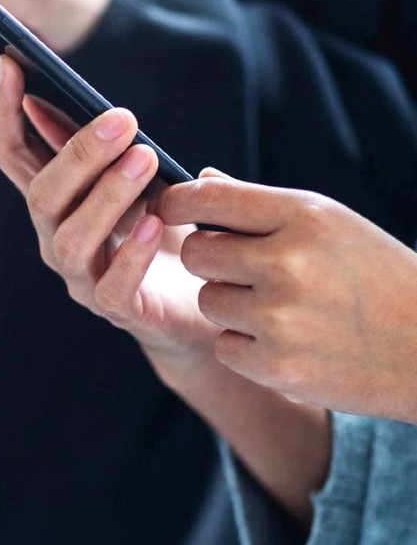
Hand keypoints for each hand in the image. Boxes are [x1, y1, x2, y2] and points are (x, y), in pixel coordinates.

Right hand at [0, 54, 218, 367]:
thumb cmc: (170, 229)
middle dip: (77, 153)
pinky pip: (112, 288)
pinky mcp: (120, 312)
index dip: (3, 110)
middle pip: (41, 195)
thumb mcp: (139, 177)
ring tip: (146, 160)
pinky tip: (157, 225)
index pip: (10, 153)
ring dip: (107, 195)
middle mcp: (56, 237)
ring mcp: (83, 278)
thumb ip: (106, 148)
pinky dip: (131, 255)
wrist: (217, 301)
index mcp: (56, 200)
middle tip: (123, 118)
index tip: (9, 62)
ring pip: (71, 238)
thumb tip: (69, 97)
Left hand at [158, 174, 416, 422]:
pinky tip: (290, 343)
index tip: (170, 209)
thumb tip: (200, 179)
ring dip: (232, 307)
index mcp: (302, 216)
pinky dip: (247, 348)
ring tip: (284, 309)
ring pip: (208, 301)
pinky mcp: (278, 365)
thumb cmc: (374, 276)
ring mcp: (281, 317)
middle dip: (211, 263)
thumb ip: (259, 204)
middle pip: (195, 254)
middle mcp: (288, 262)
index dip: (176, 203)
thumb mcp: (330, 224)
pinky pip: (223, 346)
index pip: (206, 198)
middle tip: (250, 272)